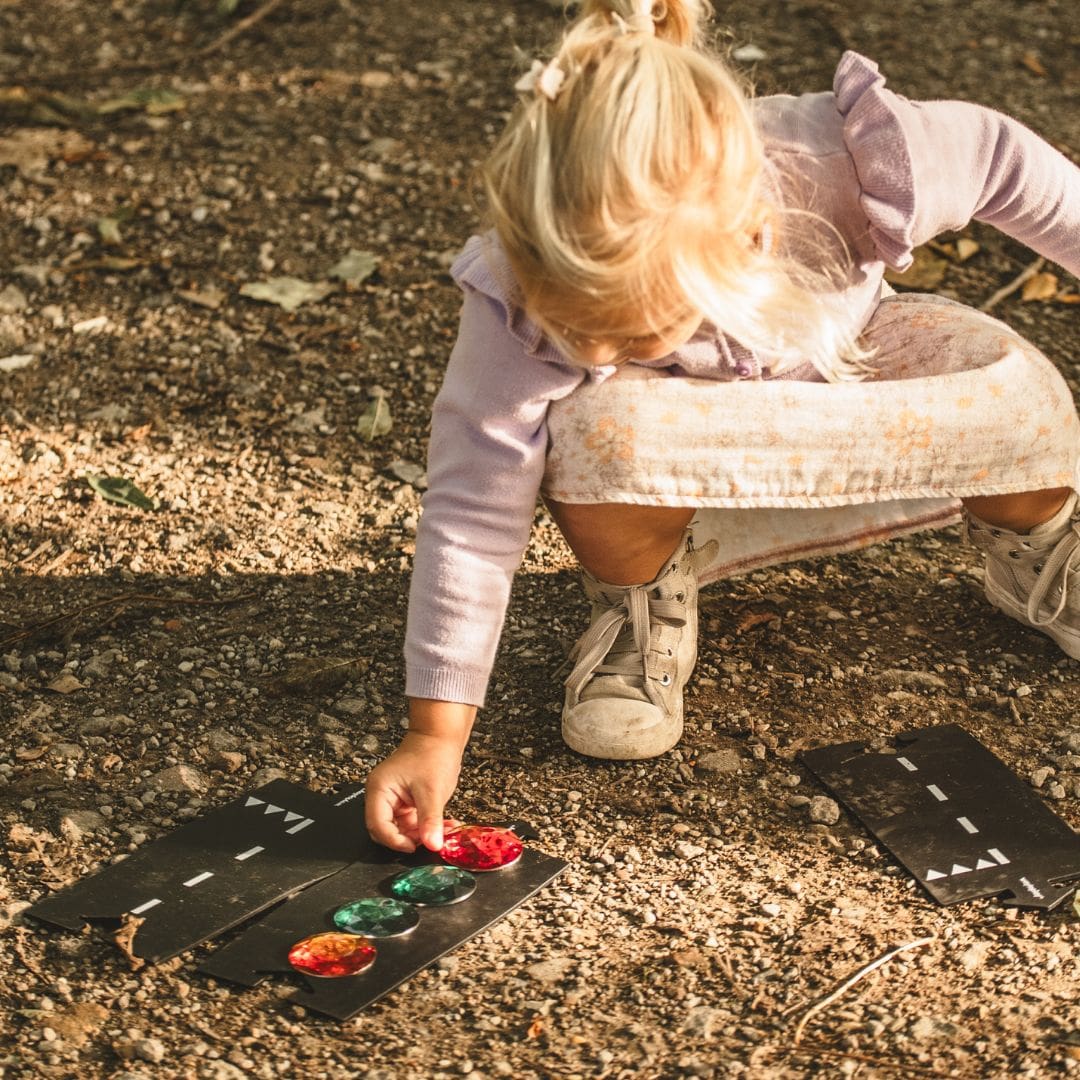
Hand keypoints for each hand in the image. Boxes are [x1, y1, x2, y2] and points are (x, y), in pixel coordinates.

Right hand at [365, 731, 463, 852]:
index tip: (414, 847)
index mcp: (379, 789)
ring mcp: (394, 799)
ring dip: (420, 834)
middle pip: (386, 830)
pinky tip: (442, 827)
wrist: (441, 736)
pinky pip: (411, 822)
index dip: (395, 841)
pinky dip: (425, 827)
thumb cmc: (432, 753)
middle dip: (407, 839)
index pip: (378, 825)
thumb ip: (430, 820)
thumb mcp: (432, 790)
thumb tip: (432, 844)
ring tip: (441, 833)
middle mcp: (382, 795)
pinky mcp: (406, 801)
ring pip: (401, 828)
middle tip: (427, 840)